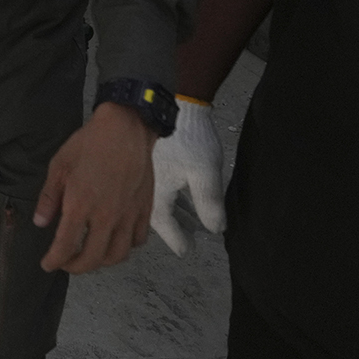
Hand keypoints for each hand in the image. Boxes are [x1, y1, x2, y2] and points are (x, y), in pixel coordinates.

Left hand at [35, 102, 155, 273]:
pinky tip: (115, 240)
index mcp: (80, 206)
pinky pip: (137, 240)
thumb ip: (49, 198)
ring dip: (101, 262)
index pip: (66, 246)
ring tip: (90, 255)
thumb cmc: (89, 144)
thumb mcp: (59, 166)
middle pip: (92, 259)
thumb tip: (40, 223)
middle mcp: (106, 217)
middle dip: (76, 267)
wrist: (126, 129)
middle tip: (66, 263)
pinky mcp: (144, 211)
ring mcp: (128, 216)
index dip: (54, 261)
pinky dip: (125, 247)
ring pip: (118, 255)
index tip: (47, 265)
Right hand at [150, 97, 226, 254]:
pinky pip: (156, 190)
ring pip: (156, 203)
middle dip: (175, 228)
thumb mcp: (204, 174)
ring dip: (174, 213)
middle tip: (189, 238)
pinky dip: (170, 198)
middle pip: (158, 216)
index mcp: (156, 195)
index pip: (165, 227)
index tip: (186, 252)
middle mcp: (143, 190)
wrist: (171, 106)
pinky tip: (180, 195)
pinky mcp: (148, 164)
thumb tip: (215, 230)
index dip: (177, 240)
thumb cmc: (188, 140)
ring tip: (190, 220)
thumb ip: (209, 204)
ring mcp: (144, 176)